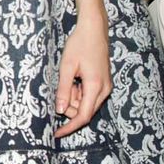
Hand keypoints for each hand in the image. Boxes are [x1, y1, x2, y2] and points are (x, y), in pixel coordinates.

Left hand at [54, 16, 111, 138]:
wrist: (94, 29)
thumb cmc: (79, 44)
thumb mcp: (66, 67)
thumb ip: (63, 90)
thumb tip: (60, 110)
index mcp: (95, 87)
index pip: (83, 116)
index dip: (69, 127)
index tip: (57, 134)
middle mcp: (104, 90)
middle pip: (85, 112)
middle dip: (70, 108)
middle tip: (63, 89)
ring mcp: (106, 86)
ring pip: (87, 105)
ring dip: (75, 99)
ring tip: (70, 79)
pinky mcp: (104, 83)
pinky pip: (90, 96)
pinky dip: (80, 93)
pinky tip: (75, 79)